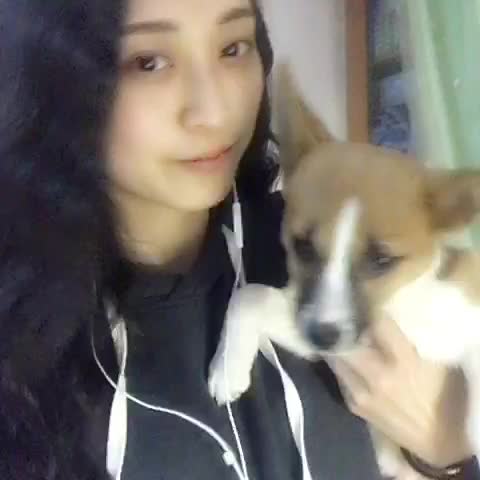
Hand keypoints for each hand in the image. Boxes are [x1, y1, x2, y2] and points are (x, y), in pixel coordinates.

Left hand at [329, 316, 471, 466]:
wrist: (441, 442)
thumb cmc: (444, 398)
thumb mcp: (433, 364)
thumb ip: (405, 343)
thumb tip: (381, 326)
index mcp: (403, 362)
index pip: (377, 324)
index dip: (373, 312)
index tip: (369, 306)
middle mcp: (378, 376)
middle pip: (347, 339)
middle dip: (346, 327)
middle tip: (345, 319)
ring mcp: (362, 392)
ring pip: (336, 358)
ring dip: (337, 345)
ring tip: (338, 335)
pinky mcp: (355, 406)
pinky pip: (340, 377)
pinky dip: (341, 365)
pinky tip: (343, 358)